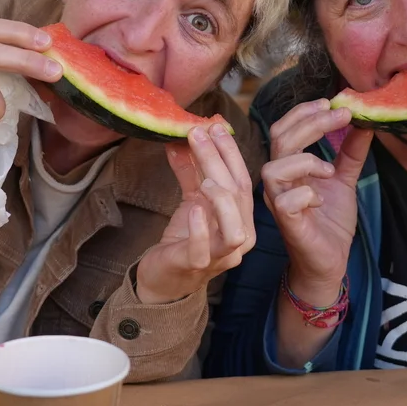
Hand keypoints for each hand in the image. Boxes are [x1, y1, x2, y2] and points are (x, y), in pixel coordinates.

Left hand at [135, 123, 255, 304]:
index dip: (230, 152)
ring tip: (204, 177)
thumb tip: (181, 137)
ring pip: (233, 227)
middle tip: (199, 133)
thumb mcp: (191, 200)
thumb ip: (191, 171)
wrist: (164, 280)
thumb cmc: (184, 240)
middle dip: (220, 161)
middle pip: (238, 195)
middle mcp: (240, 238)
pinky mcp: (196, 266)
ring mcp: (221, 256)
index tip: (214, 125)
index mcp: (242, 218)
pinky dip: (201, 227)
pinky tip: (194, 208)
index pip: (242, 180)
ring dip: (221, 198)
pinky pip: (205, 249)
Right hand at [262, 100, 372, 298]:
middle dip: (311, 122)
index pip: (285, 128)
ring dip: (306, 160)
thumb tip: (364, 121)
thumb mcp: (344, 179)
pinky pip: (285, 201)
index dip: (305, 112)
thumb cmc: (329, 220)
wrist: (330, 261)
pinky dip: (306, 193)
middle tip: (341, 114)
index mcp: (290, 166)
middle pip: (281, 139)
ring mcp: (279, 201)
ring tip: (331, 169)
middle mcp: (279, 180)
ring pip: (274, 168)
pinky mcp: (287, 223)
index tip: (333, 102)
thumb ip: (350, 152)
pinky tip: (322, 198)